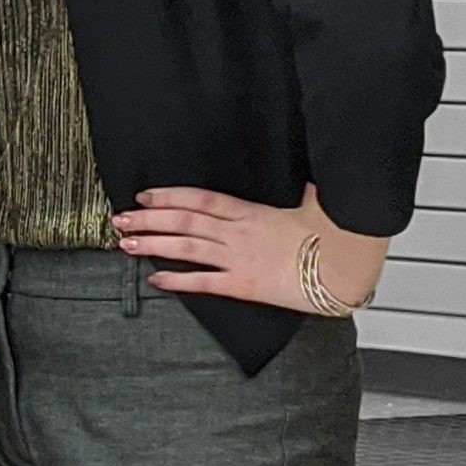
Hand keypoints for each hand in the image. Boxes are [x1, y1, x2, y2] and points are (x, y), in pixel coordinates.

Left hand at [112, 182, 386, 315]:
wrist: (345, 270)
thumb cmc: (334, 238)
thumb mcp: (316, 203)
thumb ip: (304, 190)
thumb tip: (309, 178)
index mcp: (251, 212)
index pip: (200, 199)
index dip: (169, 196)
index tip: (144, 195)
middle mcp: (238, 233)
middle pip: (183, 221)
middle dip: (148, 219)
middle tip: (120, 219)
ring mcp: (239, 259)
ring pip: (186, 248)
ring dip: (153, 245)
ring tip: (126, 244)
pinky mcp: (244, 286)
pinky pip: (204, 282)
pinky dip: (178, 281)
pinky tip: (156, 280)